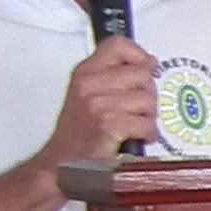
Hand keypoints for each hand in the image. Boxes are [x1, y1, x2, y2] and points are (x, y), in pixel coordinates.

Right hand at [36, 39, 158, 169]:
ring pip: (148, 100)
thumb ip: (114, 76)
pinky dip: (147, 134)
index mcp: (85, 73)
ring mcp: (99, 105)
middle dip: (147, 94)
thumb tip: (149, 63)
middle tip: (137, 110)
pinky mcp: (109, 125)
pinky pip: (147, 123)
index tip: (147, 66)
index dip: (139, 55)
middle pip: (143, 74)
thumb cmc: (78, 133)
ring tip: (134, 125)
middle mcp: (90, 84)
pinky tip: (136, 138)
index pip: (118, 45)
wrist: (61, 165)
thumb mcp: (87, 95)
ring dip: (148, 116)